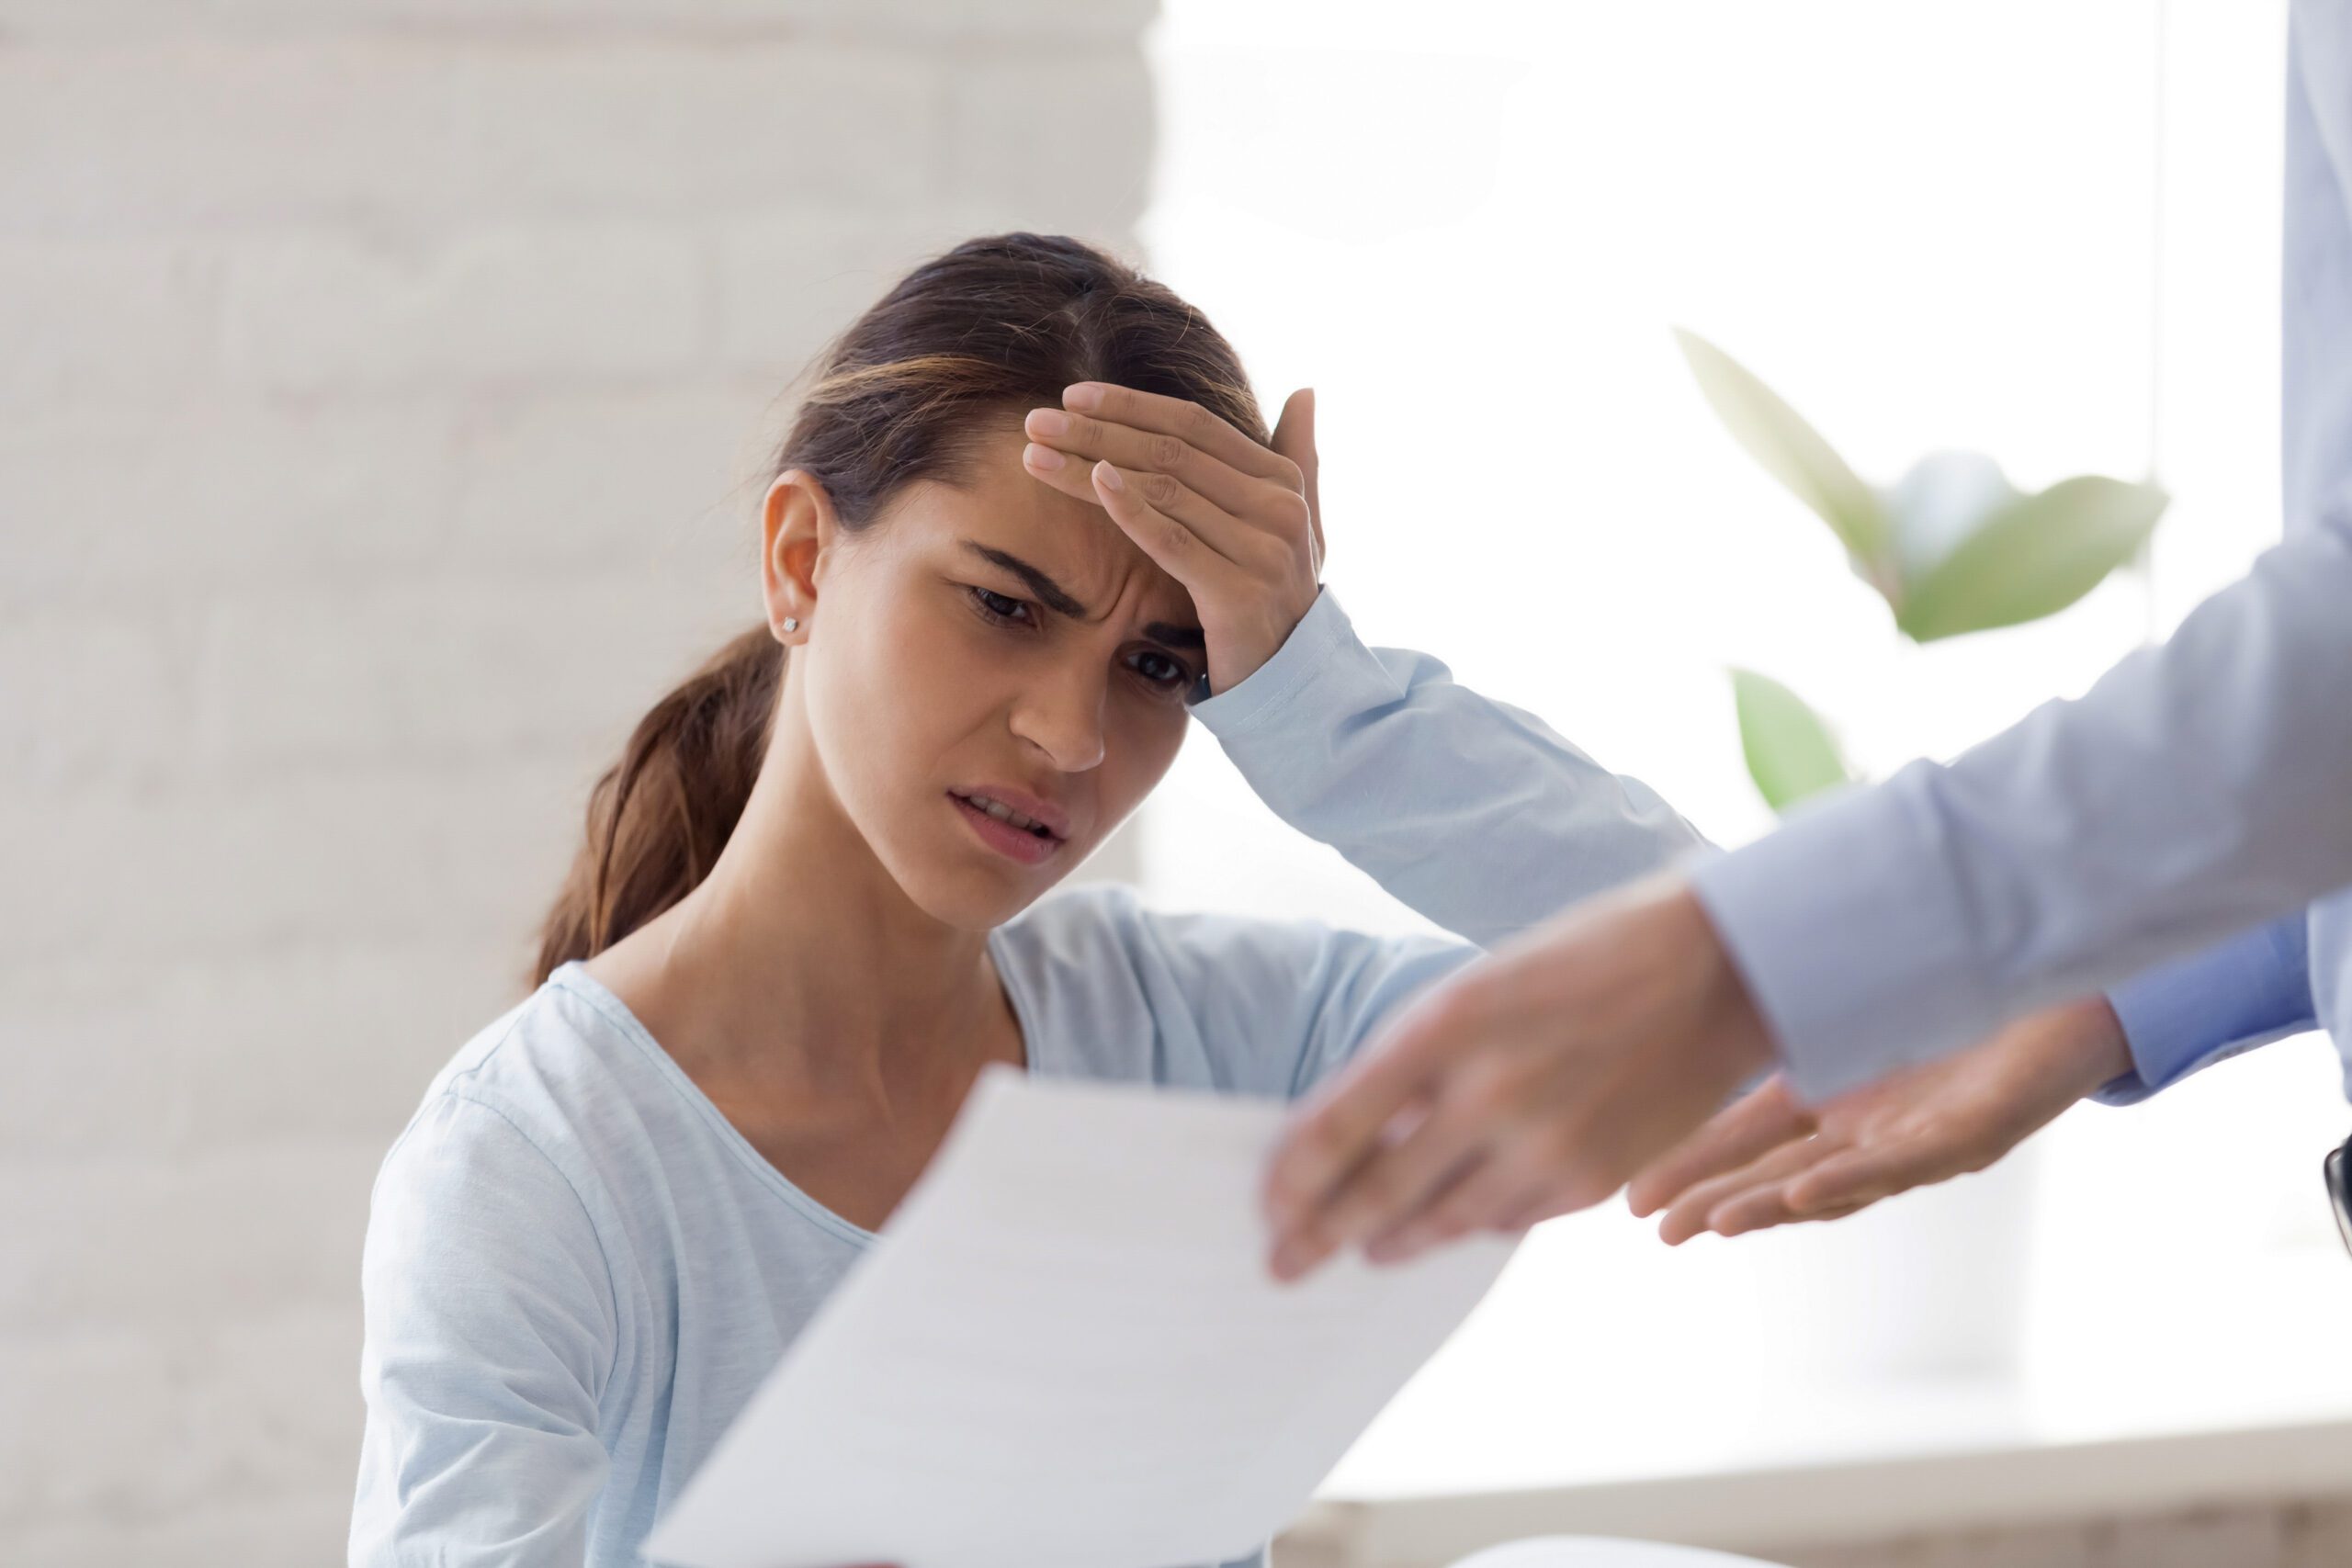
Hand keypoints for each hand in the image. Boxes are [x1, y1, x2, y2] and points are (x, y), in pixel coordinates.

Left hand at [1022, 382, 1321, 695]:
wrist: (1292, 678)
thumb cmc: (1276, 595)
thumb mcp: (1297, 523)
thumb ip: (1299, 456)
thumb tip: (1305, 391)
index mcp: (1283, 480)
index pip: (1195, 425)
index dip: (1131, 405)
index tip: (1073, 396)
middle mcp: (1278, 508)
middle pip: (1170, 452)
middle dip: (1097, 431)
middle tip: (1035, 420)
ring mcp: (1262, 550)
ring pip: (1162, 491)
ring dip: (1091, 466)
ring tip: (1036, 455)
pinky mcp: (1238, 593)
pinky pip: (1173, 542)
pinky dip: (1131, 509)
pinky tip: (1092, 483)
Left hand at [1259, 875, 1774, 1280]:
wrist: (1717, 968)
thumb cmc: (1586, 960)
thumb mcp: (1483, 988)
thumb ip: (1422, 1063)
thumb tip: (1363, 1138)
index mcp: (1446, 1024)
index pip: (1338, 1123)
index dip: (1293, 1176)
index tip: (1270, 1204)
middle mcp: (1488, 1090)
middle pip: (1375, 1189)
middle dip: (1319, 1235)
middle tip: (1283, 1263)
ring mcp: (1543, 1143)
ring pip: (1440, 1220)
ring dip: (1391, 1241)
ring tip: (1363, 1249)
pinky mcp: (1592, 1180)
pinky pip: (1507, 1221)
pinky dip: (1470, 1225)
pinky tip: (1450, 1224)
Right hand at [1626, 995, 2131, 1242]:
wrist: (2072, 977)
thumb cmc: (1963, 989)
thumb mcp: (1858, 994)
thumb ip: (1794, 1001)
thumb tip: (1709, 965)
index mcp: (1839, 1100)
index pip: (1746, 1142)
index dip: (1690, 1168)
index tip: (1633, 1197)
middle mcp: (1874, 1130)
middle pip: (1779, 1175)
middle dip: (1717, 1204)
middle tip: (1658, 1229)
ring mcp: (1925, 1137)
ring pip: (1837, 1184)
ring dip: (1773, 1206)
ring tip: (1717, 1222)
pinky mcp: (1977, 1133)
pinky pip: (1906, 1163)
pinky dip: (1851, 1179)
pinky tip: (1800, 1189)